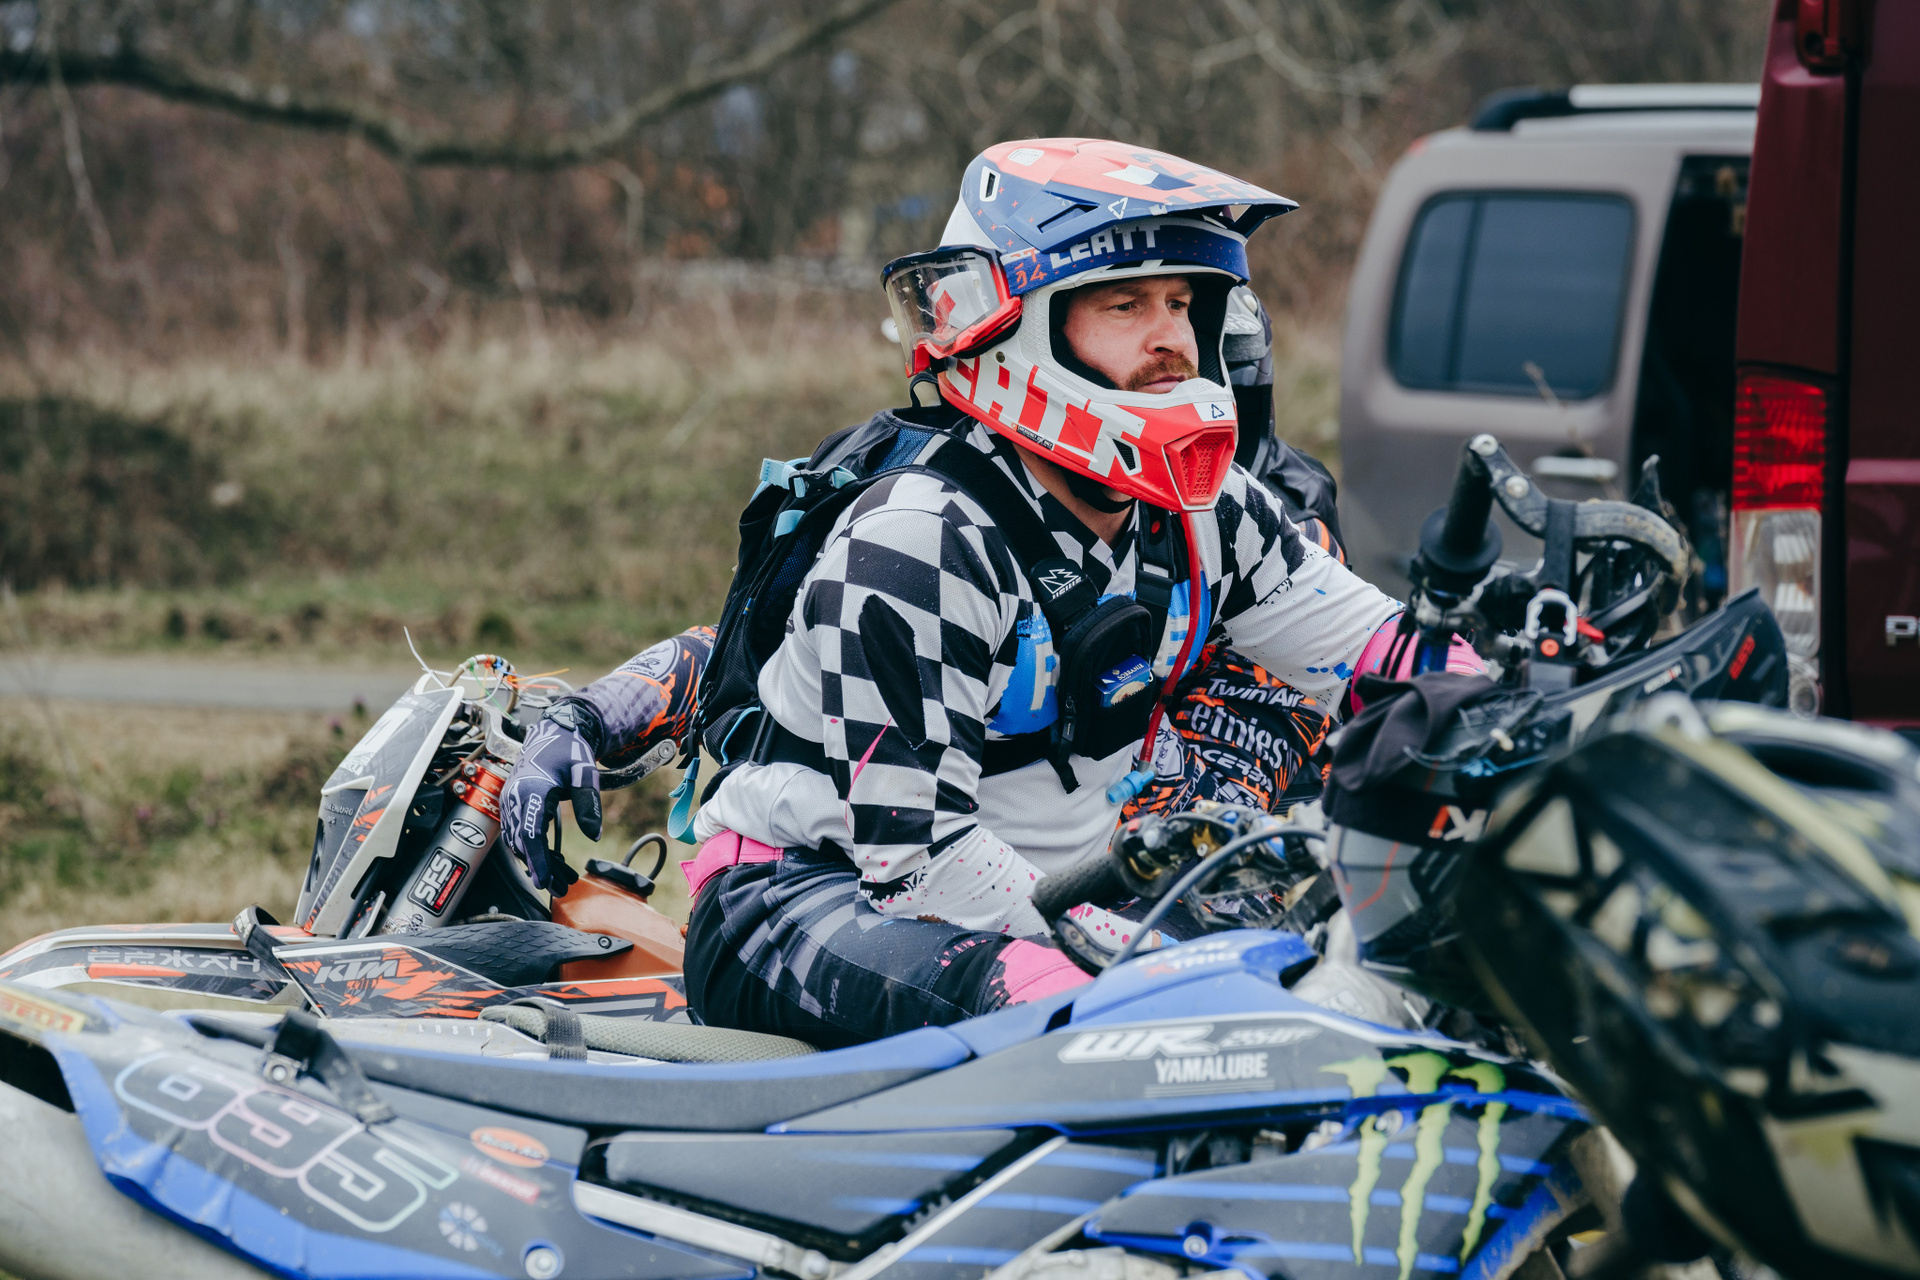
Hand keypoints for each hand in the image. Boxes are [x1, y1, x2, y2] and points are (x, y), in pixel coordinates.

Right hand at [498, 714, 598, 892]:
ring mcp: (511, 802)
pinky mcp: (515, 805)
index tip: (545, 883)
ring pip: (520, 842)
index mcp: (530, 790)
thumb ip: (588, 803)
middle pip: (523, 843)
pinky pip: (521, 834)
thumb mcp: (584, 772)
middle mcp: (514, 798)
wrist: (554, 732)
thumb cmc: (569, 750)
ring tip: (563, 880)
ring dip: (539, 862)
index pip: (531, 834)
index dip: (538, 861)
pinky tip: (555, 862)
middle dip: (540, 868)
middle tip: (561, 889)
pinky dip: (535, 850)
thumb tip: (594, 836)